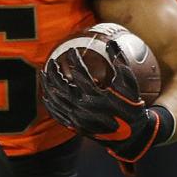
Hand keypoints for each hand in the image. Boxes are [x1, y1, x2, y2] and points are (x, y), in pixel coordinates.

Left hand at [41, 40, 168, 171]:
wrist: (132, 135)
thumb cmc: (131, 106)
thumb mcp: (129, 83)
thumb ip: (120, 61)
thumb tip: (111, 42)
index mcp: (99, 96)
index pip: (80, 73)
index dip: (75, 60)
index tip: (72, 51)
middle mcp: (86, 108)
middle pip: (62, 87)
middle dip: (55, 72)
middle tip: (52, 61)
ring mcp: (79, 118)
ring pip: (57, 100)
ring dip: (48, 86)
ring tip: (45, 73)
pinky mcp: (76, 127)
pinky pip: (58, 114)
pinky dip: (51, 104)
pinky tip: (46, 95)